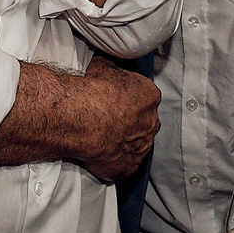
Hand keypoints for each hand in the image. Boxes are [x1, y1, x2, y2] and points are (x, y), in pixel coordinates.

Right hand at [77, 55, 160, 181]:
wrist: (82, 117)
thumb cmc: (93, 91)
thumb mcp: (104, 65)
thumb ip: (112, 70)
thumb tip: (108, 67)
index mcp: (149, 96)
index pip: (144, 97)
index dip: (128, 99)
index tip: (113, 99)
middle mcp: (151, 122)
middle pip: (143, 122)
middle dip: (129, 121)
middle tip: (107, 118)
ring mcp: (141, 147)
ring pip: (135, 144)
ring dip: (122, 142)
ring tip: (100, 136)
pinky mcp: (128, 167)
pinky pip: (124, 164)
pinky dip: (114, 161)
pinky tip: (99, 154)